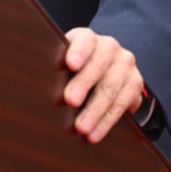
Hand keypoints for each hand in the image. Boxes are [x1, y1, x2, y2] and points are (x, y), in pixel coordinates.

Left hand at [59, 27, 143, 142]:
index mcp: (88, 37)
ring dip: (96, 110)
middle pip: (98, 65)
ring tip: (82, 128)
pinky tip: (95, 133)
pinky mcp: (135, 82)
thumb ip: (54, 67)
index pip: (85, 39)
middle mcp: (109, 46)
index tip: (71, 64)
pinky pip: (123, 103)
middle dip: (84, 84)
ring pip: (112, 88)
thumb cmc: (74, 68)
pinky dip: (107, 121)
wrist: (105, 70)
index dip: (79, 50)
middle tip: (70, 101)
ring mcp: (125, 64)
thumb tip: (34, 84)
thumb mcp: (64, 62)